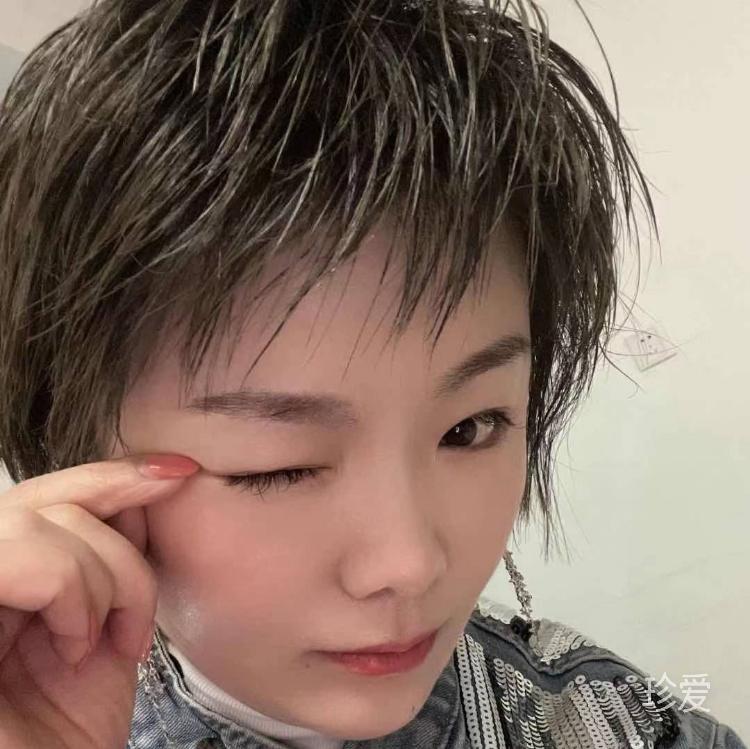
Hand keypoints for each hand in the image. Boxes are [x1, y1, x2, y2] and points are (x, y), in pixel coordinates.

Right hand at [0, 454, 198, 747]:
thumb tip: (142, 490)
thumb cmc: (66, 731)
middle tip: (139, 602)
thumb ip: (109, 560)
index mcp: (8, 576)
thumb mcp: (104, 627)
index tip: (179, 472)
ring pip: (30, 520)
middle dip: (114, 542)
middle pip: (41, 497)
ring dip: (95, 576)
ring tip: (102, 640)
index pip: (51, 495)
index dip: (113, 474)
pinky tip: (75, 647)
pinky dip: (66, 591)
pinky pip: (15, 556)